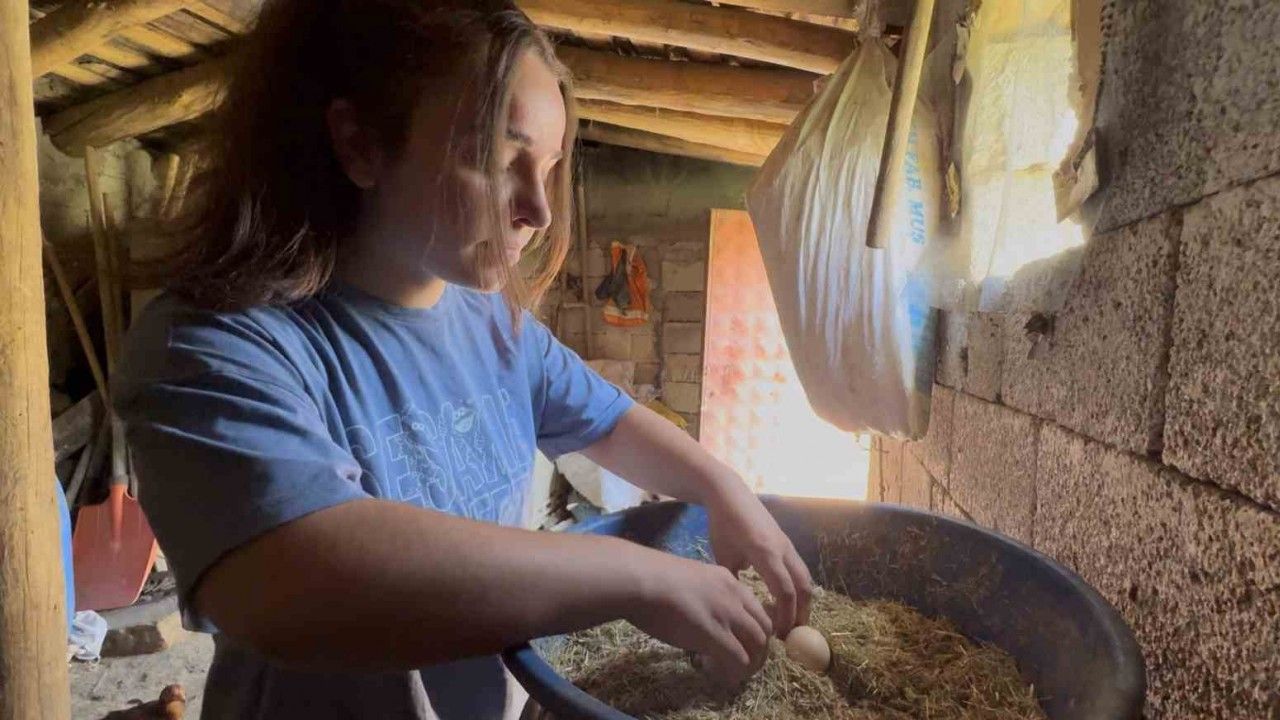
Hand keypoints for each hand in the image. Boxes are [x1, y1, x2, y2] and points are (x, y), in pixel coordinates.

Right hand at [625, 549, 772, 686]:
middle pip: (764, 627)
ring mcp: (727, 615)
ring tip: (733, 671)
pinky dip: (734, 670)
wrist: (640, 579)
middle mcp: (734, 596)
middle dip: (758, 649)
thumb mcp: (691, 579)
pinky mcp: (715, 634)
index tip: (742, 641)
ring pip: (757, 644)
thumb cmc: (652, 578)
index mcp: (728, 580)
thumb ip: (704, 596)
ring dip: (750, 662)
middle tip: (742, 662)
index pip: (757, 608)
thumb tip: (701, 616)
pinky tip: (716, 671)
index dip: (753, 629)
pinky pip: (738, 658)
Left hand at [704, 477, 812, 636]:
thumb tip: (741, 608)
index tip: (779, 635)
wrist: (730, 494)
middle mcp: (782, 549)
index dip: (785, 616)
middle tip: (792, 634)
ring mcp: (788, 544)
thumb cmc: (722, 525)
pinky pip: (799, 568)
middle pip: (803, 586)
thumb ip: (734, 582)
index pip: (785, 591)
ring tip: (792, 621)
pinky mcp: (787, 542)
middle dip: (801, 613)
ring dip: (803, 601)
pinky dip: (798, 587)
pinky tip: (788, 600)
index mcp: (765, 553)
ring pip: (805, 577)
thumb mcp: (722, 557)